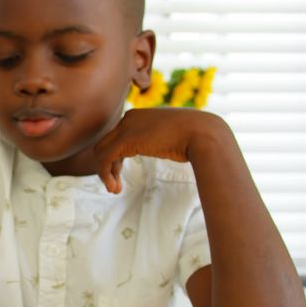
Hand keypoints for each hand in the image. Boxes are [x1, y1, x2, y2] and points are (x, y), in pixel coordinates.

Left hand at [93, 108, 227, 193]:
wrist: (204, 133)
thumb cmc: (196, 137)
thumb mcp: (171, 135)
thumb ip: (160, 139)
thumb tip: (163, 146)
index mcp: (138, 116)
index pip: (117, 138)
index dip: (116, 159)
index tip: (121, 176)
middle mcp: (129, 118)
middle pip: (106, 144)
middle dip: (109, 167)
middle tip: (116, 186)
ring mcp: (126, 127)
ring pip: (101, 152)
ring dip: (106, 174)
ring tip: (114, 190)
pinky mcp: (125, 140)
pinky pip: (105, 158)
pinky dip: (106, 174)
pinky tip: (115, 188)